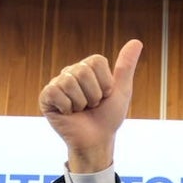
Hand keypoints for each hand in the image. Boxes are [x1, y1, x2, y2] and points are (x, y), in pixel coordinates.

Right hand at [39, 39, 143, 172]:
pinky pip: (55, 92)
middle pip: (83, 71)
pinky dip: (66, 107)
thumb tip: (137, 41)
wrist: (96, 140)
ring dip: (81, 103)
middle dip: (94, 95)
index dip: (105, 82)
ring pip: (70, 82)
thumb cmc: (108, 117)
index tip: (105, 95)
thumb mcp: (121, 91)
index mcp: (87, 68)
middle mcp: (70, 72)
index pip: (96, 61)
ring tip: (80, 110)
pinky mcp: (46, 97)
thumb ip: (126, 66)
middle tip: (92, 105)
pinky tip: (67, 113)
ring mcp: (57, 84)